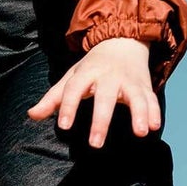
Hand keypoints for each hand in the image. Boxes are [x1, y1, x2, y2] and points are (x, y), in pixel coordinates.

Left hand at [26, 36, 160, 147]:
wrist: (121, 41)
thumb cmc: (92, 66)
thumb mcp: (71, 77)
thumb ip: (53, 98)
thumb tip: (31, 115)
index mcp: (86, 73)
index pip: (73, 89)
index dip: (67, 106)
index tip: (63, 126)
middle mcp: (108, 76)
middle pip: (105, 97)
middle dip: (101, 120)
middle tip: (95, 144)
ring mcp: (128, 80)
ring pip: (134, 96)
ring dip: (139, 114)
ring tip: (141, 133)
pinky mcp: (144, 85)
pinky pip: (151, 98)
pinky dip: (154, 111)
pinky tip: (154, 127)